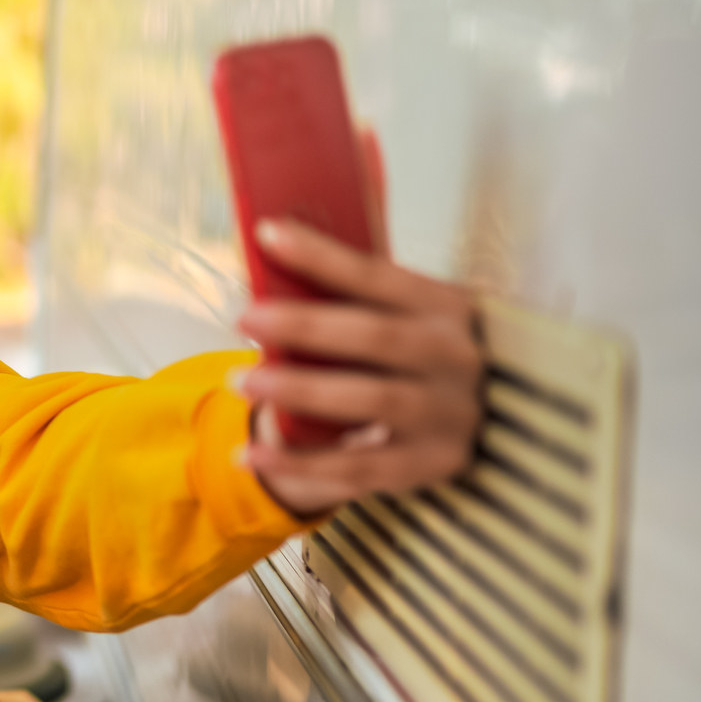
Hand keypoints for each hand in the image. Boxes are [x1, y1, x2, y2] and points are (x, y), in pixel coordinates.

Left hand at [233, 216, 482, 518]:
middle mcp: (460, 358)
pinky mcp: (432, 464)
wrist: (458, 424)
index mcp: (450, 307)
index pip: (380, 276)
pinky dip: (298, 463)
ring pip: (371, 401)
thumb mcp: (399, 315)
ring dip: (299, 390)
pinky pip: (357, 468)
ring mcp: (451, 415)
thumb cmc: (403, 354)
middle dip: (305, 325)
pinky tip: (249, 454)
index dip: (324, 255)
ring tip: (240, 380)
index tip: (267, 233)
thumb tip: (279, 237)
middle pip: (376, 337)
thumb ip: (354, 286)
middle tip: (244, 318)